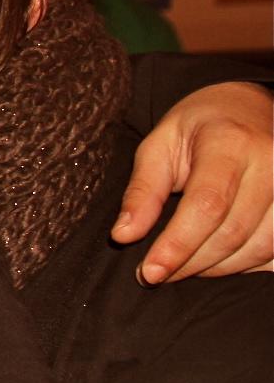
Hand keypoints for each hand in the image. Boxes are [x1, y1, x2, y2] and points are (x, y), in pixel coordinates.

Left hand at [117, 82, 273, 283]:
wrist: (250, 108)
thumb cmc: (198, 127)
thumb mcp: (159, 145)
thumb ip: (143, 191)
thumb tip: (124, 235)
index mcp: (230, 143)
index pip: (207, 205)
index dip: (177, 245)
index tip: (149, 272)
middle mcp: (271, 164)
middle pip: (233, 233)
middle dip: (191, 263)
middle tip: (154, 274)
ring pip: (259, 248)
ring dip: (216, 268)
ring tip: (181, 266)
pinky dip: (245, 265)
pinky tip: (216, 262)